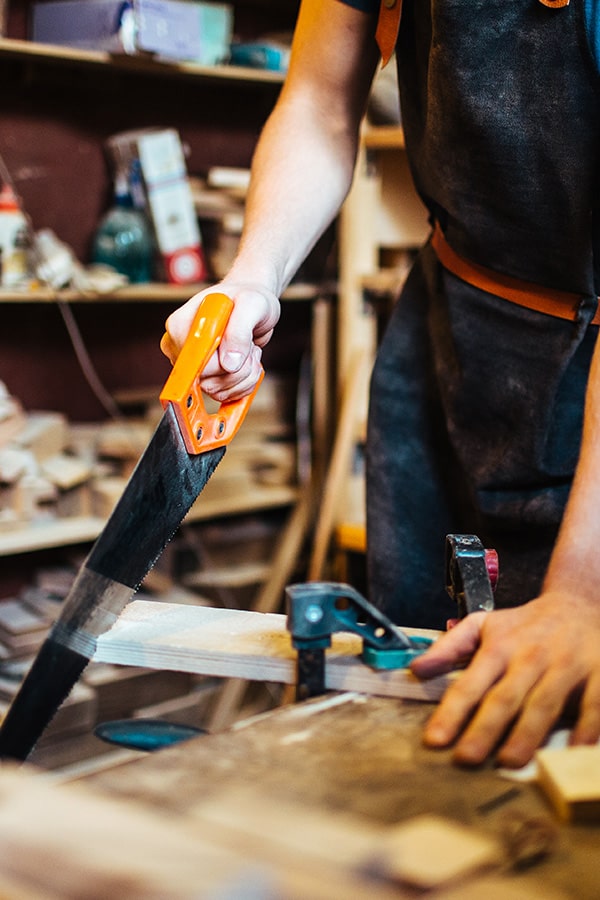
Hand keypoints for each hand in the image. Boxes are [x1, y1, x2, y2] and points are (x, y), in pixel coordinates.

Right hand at [161, 283, 279, 400]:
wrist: (252, 305)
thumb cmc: (248, 298)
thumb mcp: (251, 304)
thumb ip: (239, 331)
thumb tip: (229, 364)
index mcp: (180, 327)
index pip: (194, 364)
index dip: (221, 365)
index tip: (239, 357)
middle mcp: (181, 348)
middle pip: (206, 381)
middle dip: (239, 370)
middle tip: (250, 347)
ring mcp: (193, 365)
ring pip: (217, 391)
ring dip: (245, 376)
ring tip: (250, 351)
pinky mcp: (207, 376)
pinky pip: (223, 394)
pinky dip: (244, 384)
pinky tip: (248, 363)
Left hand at [410, 592, 599, 766]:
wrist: (577, 604)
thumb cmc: (524, 624)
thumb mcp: (482, 624)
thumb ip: (448, 647)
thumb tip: (416, 669)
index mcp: (499, 646)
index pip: (470, 683)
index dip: (451, 712)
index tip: (434, 740)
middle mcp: (530, 656)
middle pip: (505, 697)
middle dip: (484, 729)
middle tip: (466, 759)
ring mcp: (565, 665)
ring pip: (543, 703)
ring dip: (526, 734)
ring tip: (508, 762)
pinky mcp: (598, 673)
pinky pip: (592, 705)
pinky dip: (584, 727)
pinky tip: (572, 751)